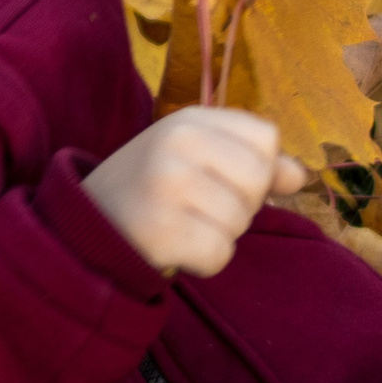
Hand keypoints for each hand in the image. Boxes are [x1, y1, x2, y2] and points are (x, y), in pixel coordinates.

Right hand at [80, 108, 306, 276]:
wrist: (81, 228)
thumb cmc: (148, 192)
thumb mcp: (194, 160)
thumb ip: (249, 161)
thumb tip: (300, 176)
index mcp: (188, 120)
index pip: (265, 139)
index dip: (254, 169)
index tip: (218, 179)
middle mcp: (176, 143)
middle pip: (259, 181)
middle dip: (240, 206)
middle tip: (196, 208)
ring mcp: (166, 184)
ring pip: (240, 221)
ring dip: (218, 236)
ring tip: (179, 226)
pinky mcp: (160, 229)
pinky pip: (220, 254)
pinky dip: (204, 262)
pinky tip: (174, 248)